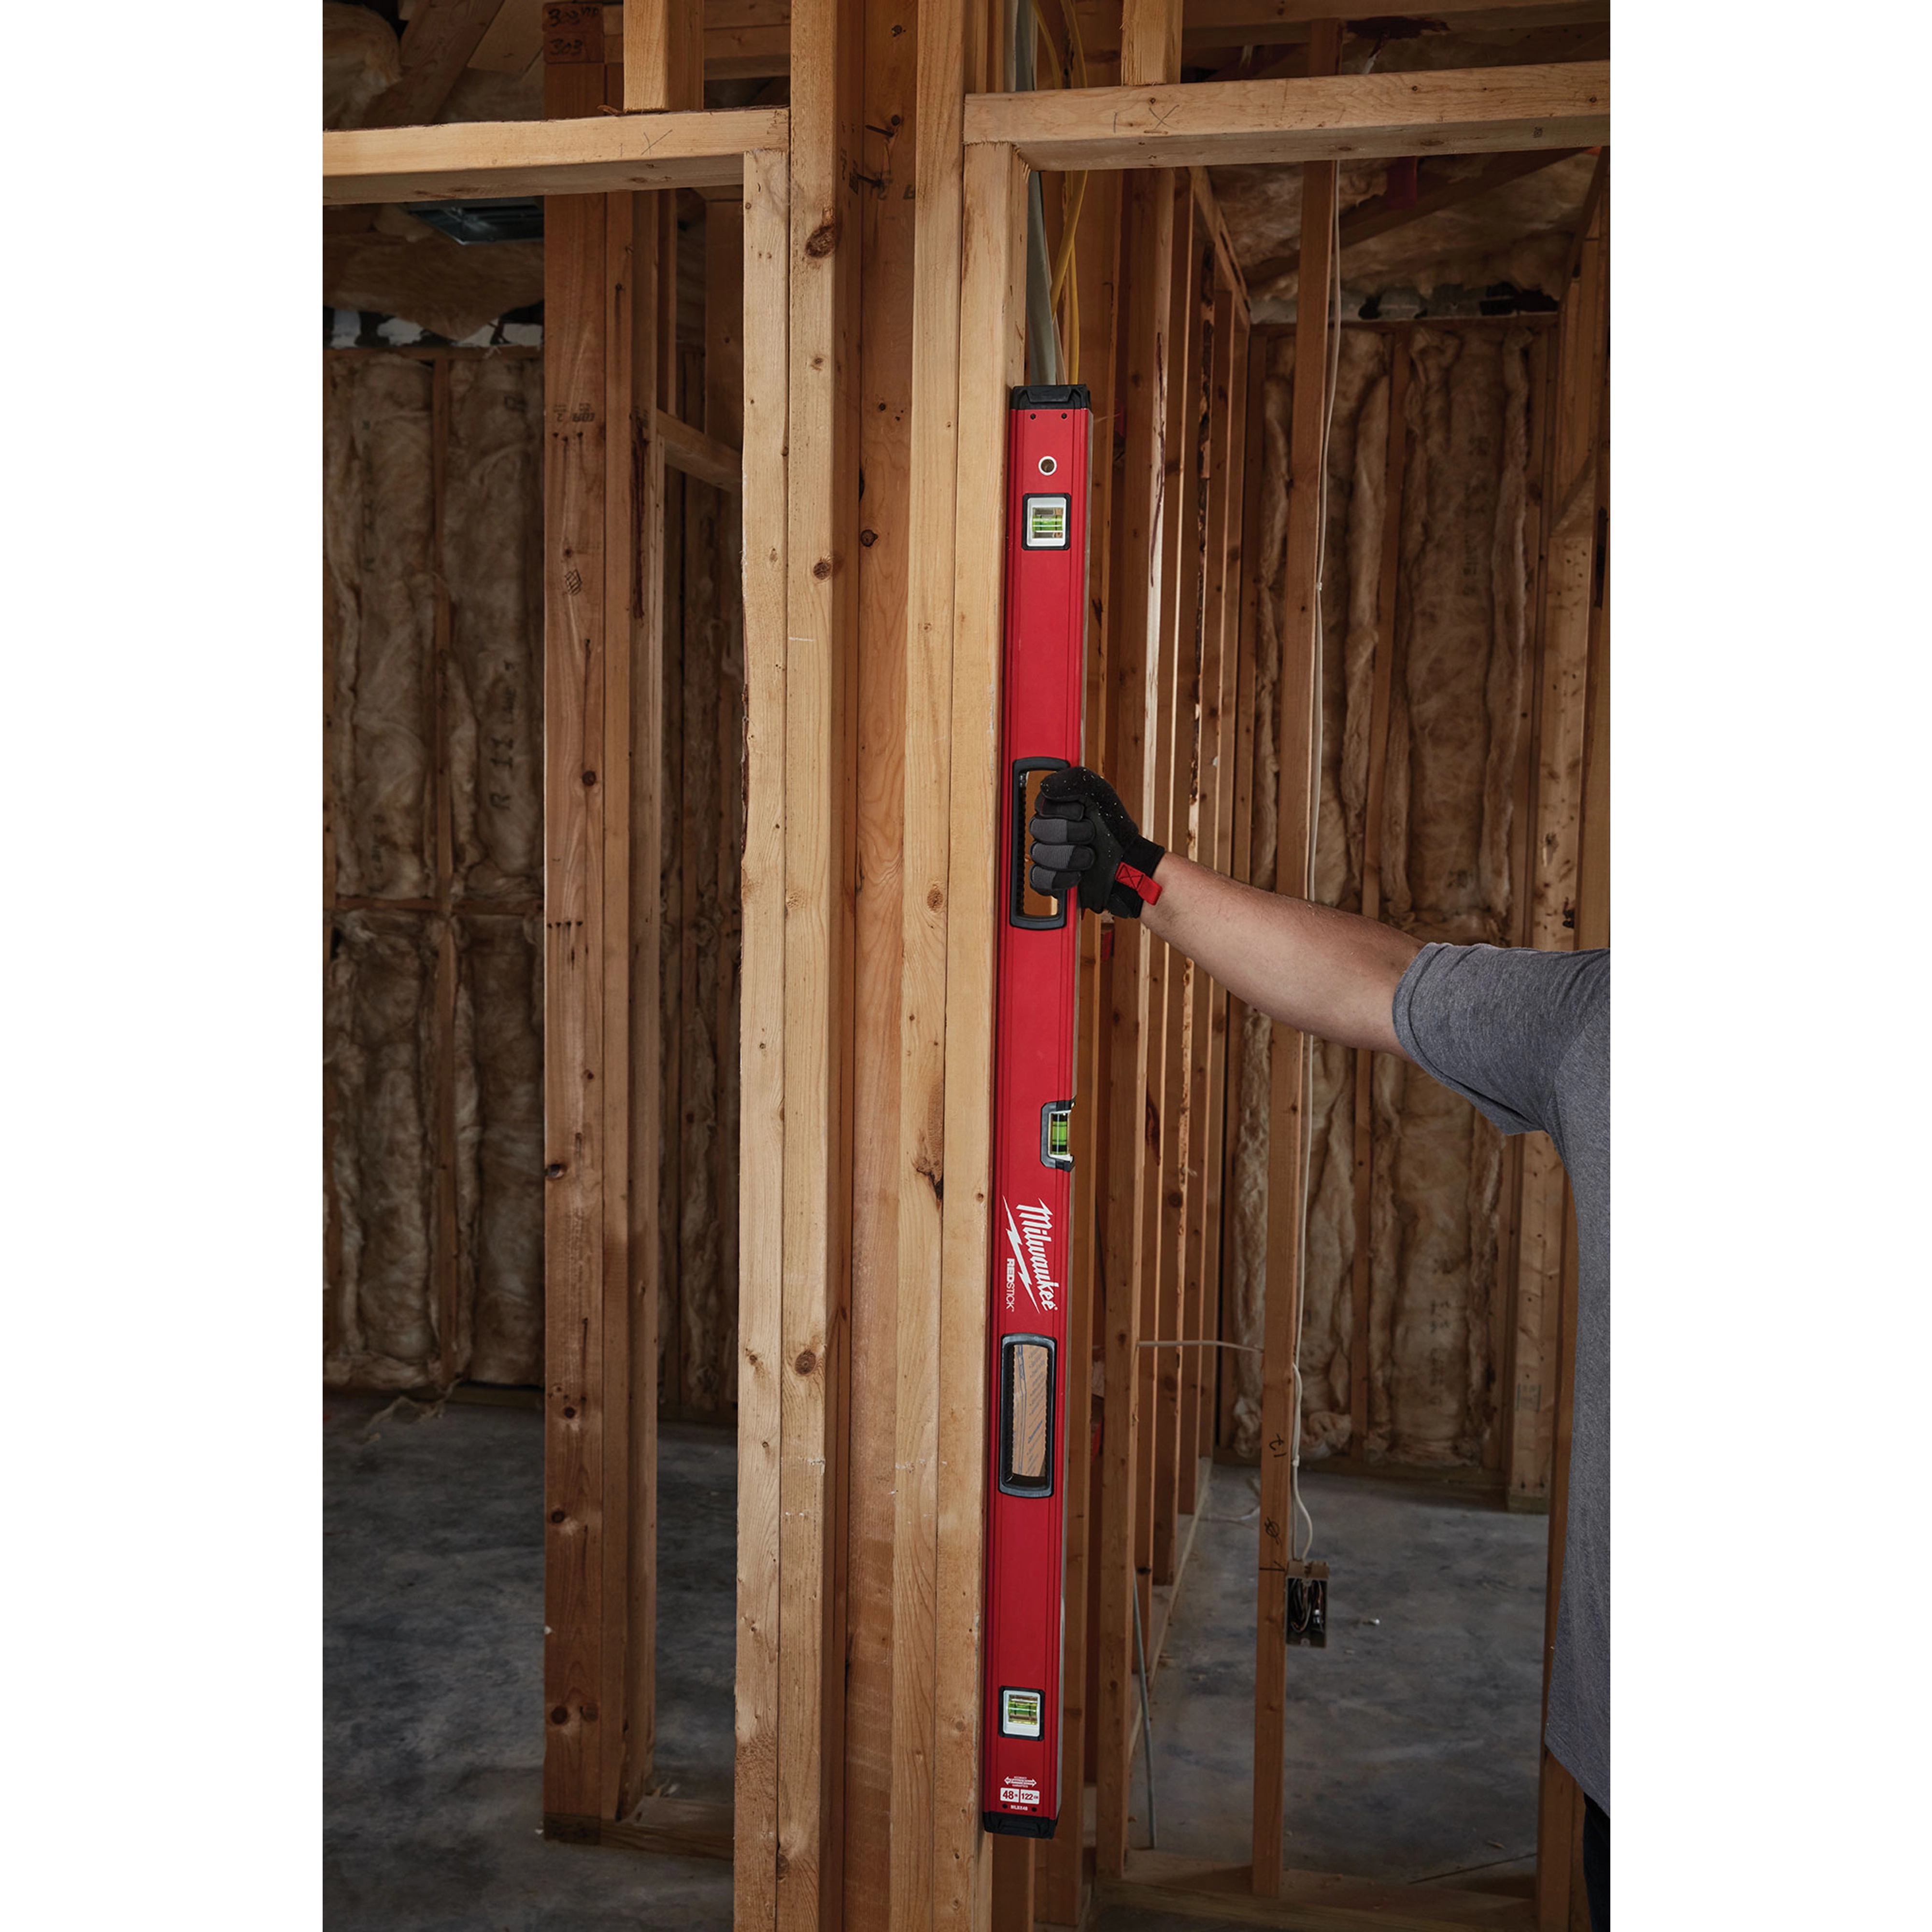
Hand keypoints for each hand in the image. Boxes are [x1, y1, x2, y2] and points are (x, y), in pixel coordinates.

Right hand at [1028, 766, 1165, 918]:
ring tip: (1089, 858)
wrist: (1127, 863)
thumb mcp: (1101, 793)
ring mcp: (1045, 855)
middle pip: (1038, 829)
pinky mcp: (1048, 880)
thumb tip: (1046, 785)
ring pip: (1038, 854)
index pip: (1041, 805)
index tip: (1081, 812)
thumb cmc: (1113, 827)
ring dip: (1070, 857)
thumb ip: (1076, 779)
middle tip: (1090, 835)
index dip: (1062, 810)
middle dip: (1071, 833)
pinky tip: (1077, 875)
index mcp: (1055, 808)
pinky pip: (1038, 879)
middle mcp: (1047, 831)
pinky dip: (1060, 878)